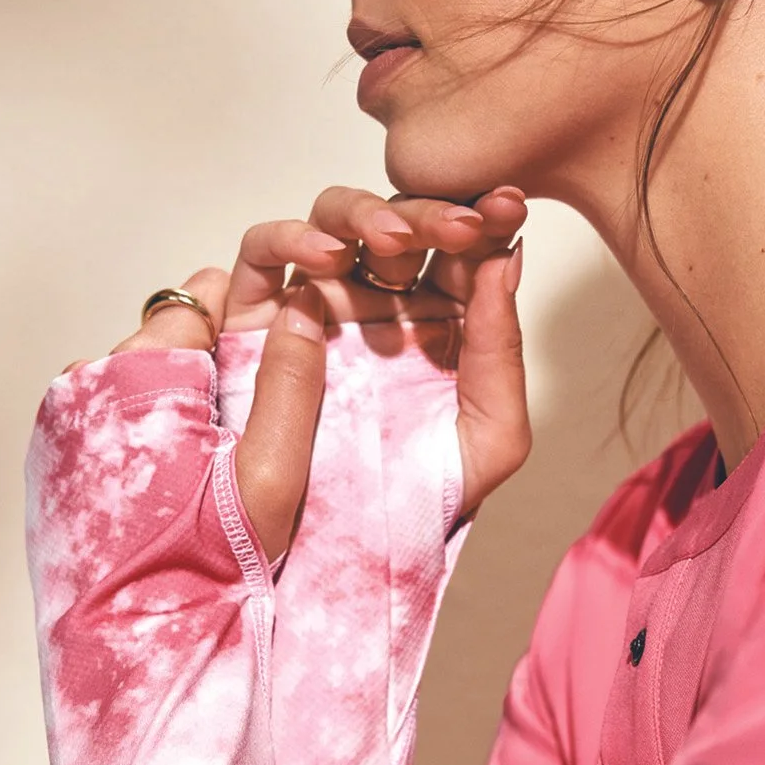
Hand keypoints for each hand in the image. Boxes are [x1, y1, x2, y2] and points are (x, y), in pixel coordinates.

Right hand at [98, 186, 530, 561]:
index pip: (461, 249)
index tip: (506, 207)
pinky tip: (325, 258)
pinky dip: (290, 239)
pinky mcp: (256, 315)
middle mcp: (377, 302)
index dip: (484, 220)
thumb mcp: (490, 437)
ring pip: (334, 222)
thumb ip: (503, 350)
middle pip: (400, 225)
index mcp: (440, 320)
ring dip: (362, 215)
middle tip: (454, 223)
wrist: (340, 557)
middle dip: (429, 212)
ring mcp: (317, 302)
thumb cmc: (420, 503)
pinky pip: (264, 257)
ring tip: (389, 244)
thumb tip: (507, 258)